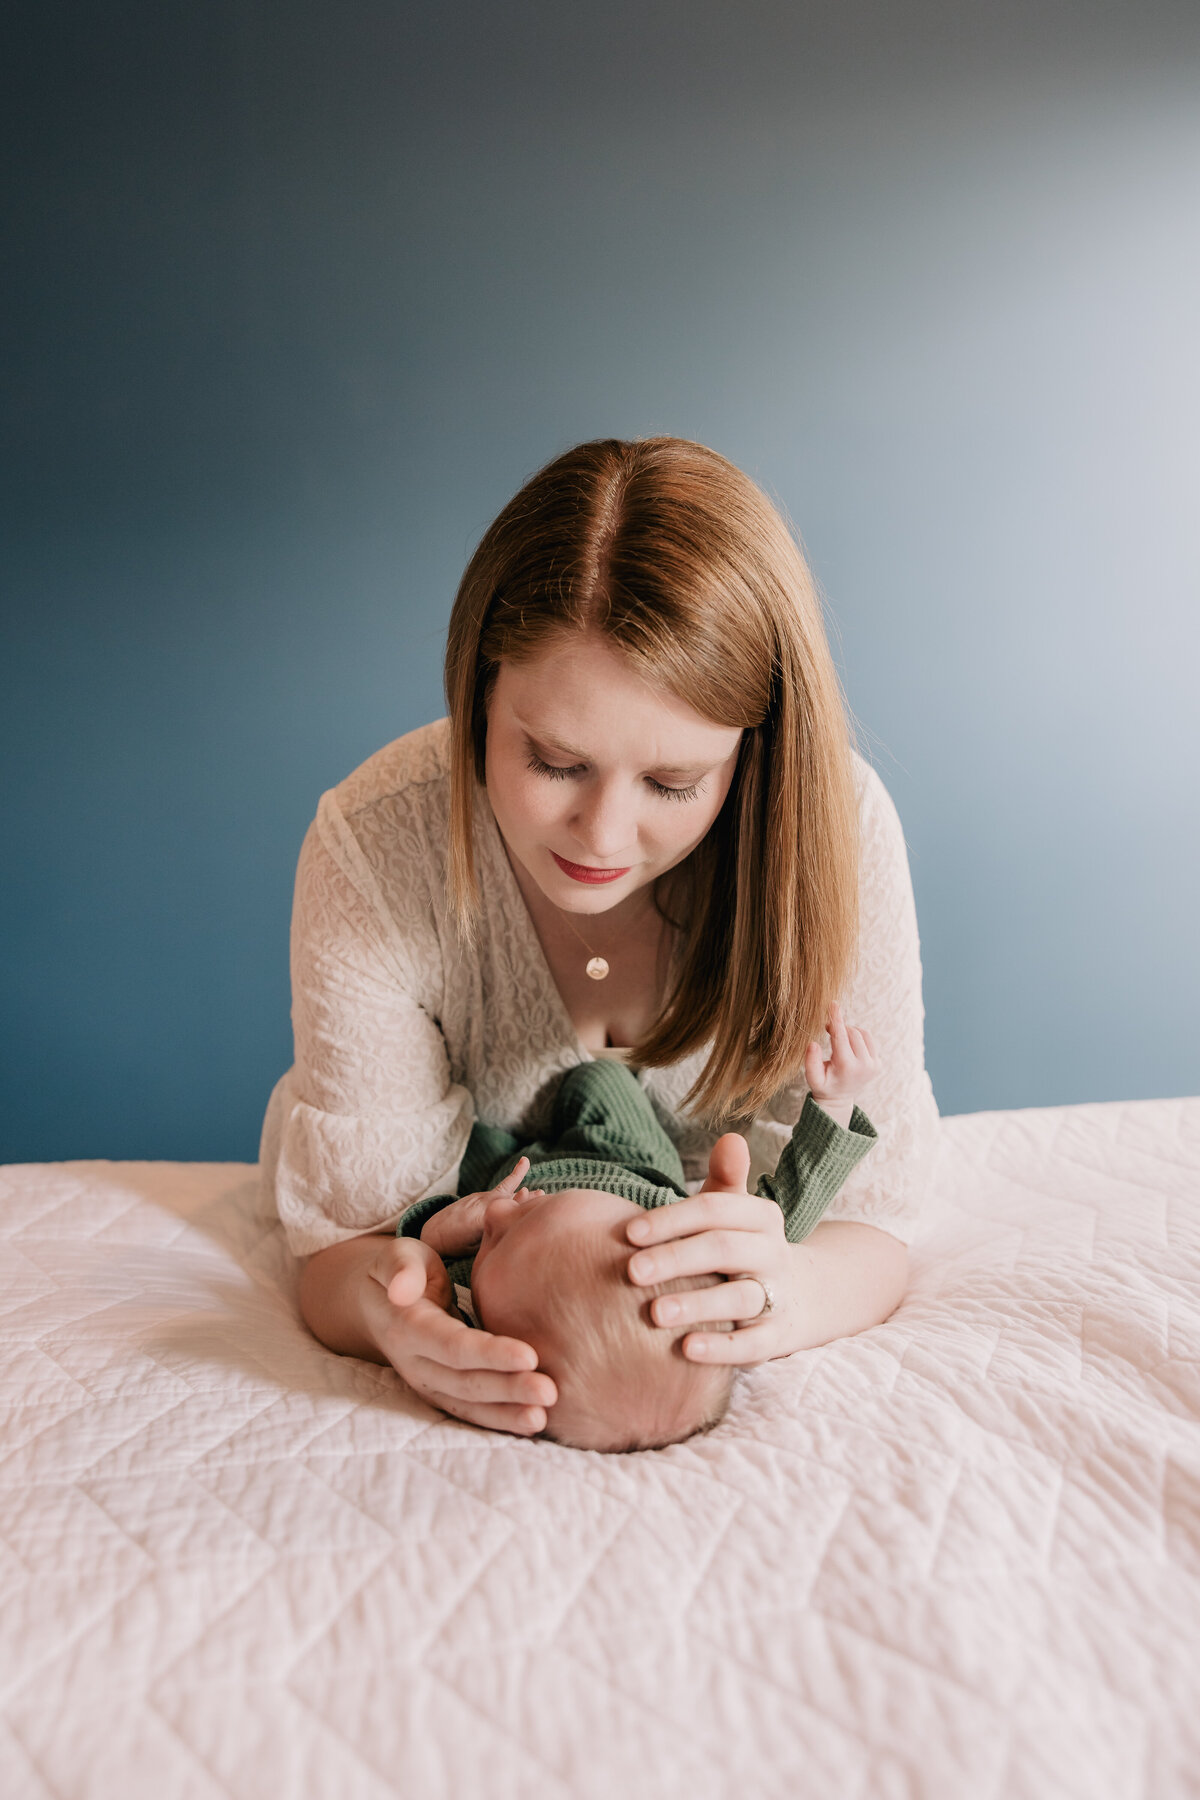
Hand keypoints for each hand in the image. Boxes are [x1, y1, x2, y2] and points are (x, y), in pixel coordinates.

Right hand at [358, 1202, 555, 1434]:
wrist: (378, 1303)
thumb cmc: (401, 1270)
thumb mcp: (396, 1256)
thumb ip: (401, 1267)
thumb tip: (400, 1288)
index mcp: (407, 1328)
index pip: (453, 1346)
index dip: (491, 1354)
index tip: (530, 1356)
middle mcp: (415, 1365)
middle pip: (466, 1383)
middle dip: (509, 1389)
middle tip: (550, 1391)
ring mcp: (428, 1384)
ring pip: (470, 1405)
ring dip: (507, 1414)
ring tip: (542, 1417)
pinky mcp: (441, 1394)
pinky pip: (471, 1413)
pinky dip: (500, 1420)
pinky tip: (531, 1423)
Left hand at [419, 1157, 544, 1258]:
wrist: (432, 1232)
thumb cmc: (454, 1246)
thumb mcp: (476, 1246)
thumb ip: (494, 1233)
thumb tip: (514, 1224)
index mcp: (483, 1218)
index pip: (509, 1211)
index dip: (523, 1207)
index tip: (540, 1203)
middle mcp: (483, 1204)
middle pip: (510, 1199)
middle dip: (527, 1199)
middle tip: (542, 1194)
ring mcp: (481, 1198)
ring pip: (506, 1193)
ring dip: (522, 1191)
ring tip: (539, 1190)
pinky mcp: (480, 1196)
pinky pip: (500, 1188)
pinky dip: (513, 1178)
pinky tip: (524, 1166)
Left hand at [623, 1134, 797, 1364]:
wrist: (801, 1298)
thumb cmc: (744, 1248)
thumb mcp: (736, 1213)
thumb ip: (726, 1179)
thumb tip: (731, 1137)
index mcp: (760, 1217)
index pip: (715, 1210)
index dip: (672, 1219)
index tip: (629, 1233)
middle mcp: (773, 1253)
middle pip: (724, 1249)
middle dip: (676, 1258)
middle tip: (631, 1272)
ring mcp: (778, 1296)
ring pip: (739, 1297)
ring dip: (697, 1304)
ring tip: (656, 1313)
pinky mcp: (778, 1337)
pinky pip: (753, 1345)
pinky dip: (722, 1348)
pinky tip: (686, 1350)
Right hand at [803, 1001, 877, 1122]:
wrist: (839, 1098)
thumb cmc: (823, 1085)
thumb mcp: (812, 1077)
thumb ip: (811, 1061)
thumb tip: (813, 1043)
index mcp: (847, 1067)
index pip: (841, 1037)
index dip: (836, 1019)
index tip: (833, 1004)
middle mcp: (864, 1066)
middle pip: (852, 1032)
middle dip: (839, 1027)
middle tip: (827, 1029)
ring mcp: (874, 1065)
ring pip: (863, 1033)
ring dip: (849, 1031)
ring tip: (838, 1039)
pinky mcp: (878, 1063)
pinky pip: (869, 1039)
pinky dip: (858, 1036)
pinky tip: (849, 1044)